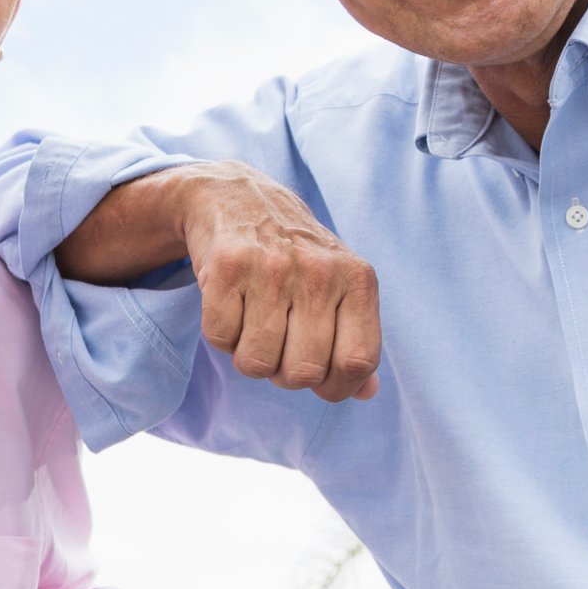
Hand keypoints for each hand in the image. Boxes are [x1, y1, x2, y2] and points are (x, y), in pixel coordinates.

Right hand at [59, 161, 382, 402]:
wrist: (237, 197)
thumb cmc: (295, 255)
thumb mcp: (339, 286)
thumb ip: (356, 338)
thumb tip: (367, 392)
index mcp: (358, 279)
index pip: (357, 362)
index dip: (336, 387)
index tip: (319, 378)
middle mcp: (320, 270)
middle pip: (303, 372)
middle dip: (284, 373)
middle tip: (279, 344)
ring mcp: (273, 266)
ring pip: (257, 362)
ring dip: (249, 356)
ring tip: (253, 324)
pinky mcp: (228, 265)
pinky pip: (220, 338)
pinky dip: (221, 334)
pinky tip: (231, 305)